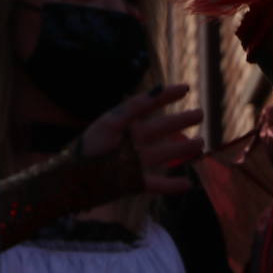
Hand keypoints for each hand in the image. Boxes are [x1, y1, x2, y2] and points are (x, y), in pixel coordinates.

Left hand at [79, 83, 204, 194]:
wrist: (72, 180)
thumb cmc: (89, 148)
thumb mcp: (110, 124)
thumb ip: (132, 109)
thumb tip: (156, 91)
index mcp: (122, 125)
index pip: (147, 106)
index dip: (165, 96)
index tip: (186, 87)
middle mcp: (130, 141)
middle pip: (160, 129)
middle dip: (179, 121)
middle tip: (200, 113)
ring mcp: (133, 162)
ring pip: (163, 154)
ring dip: (181, 149)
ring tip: (200, 143)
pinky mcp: (133, 183)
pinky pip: (156, 183)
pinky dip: (171, 185)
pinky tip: (187, 184)